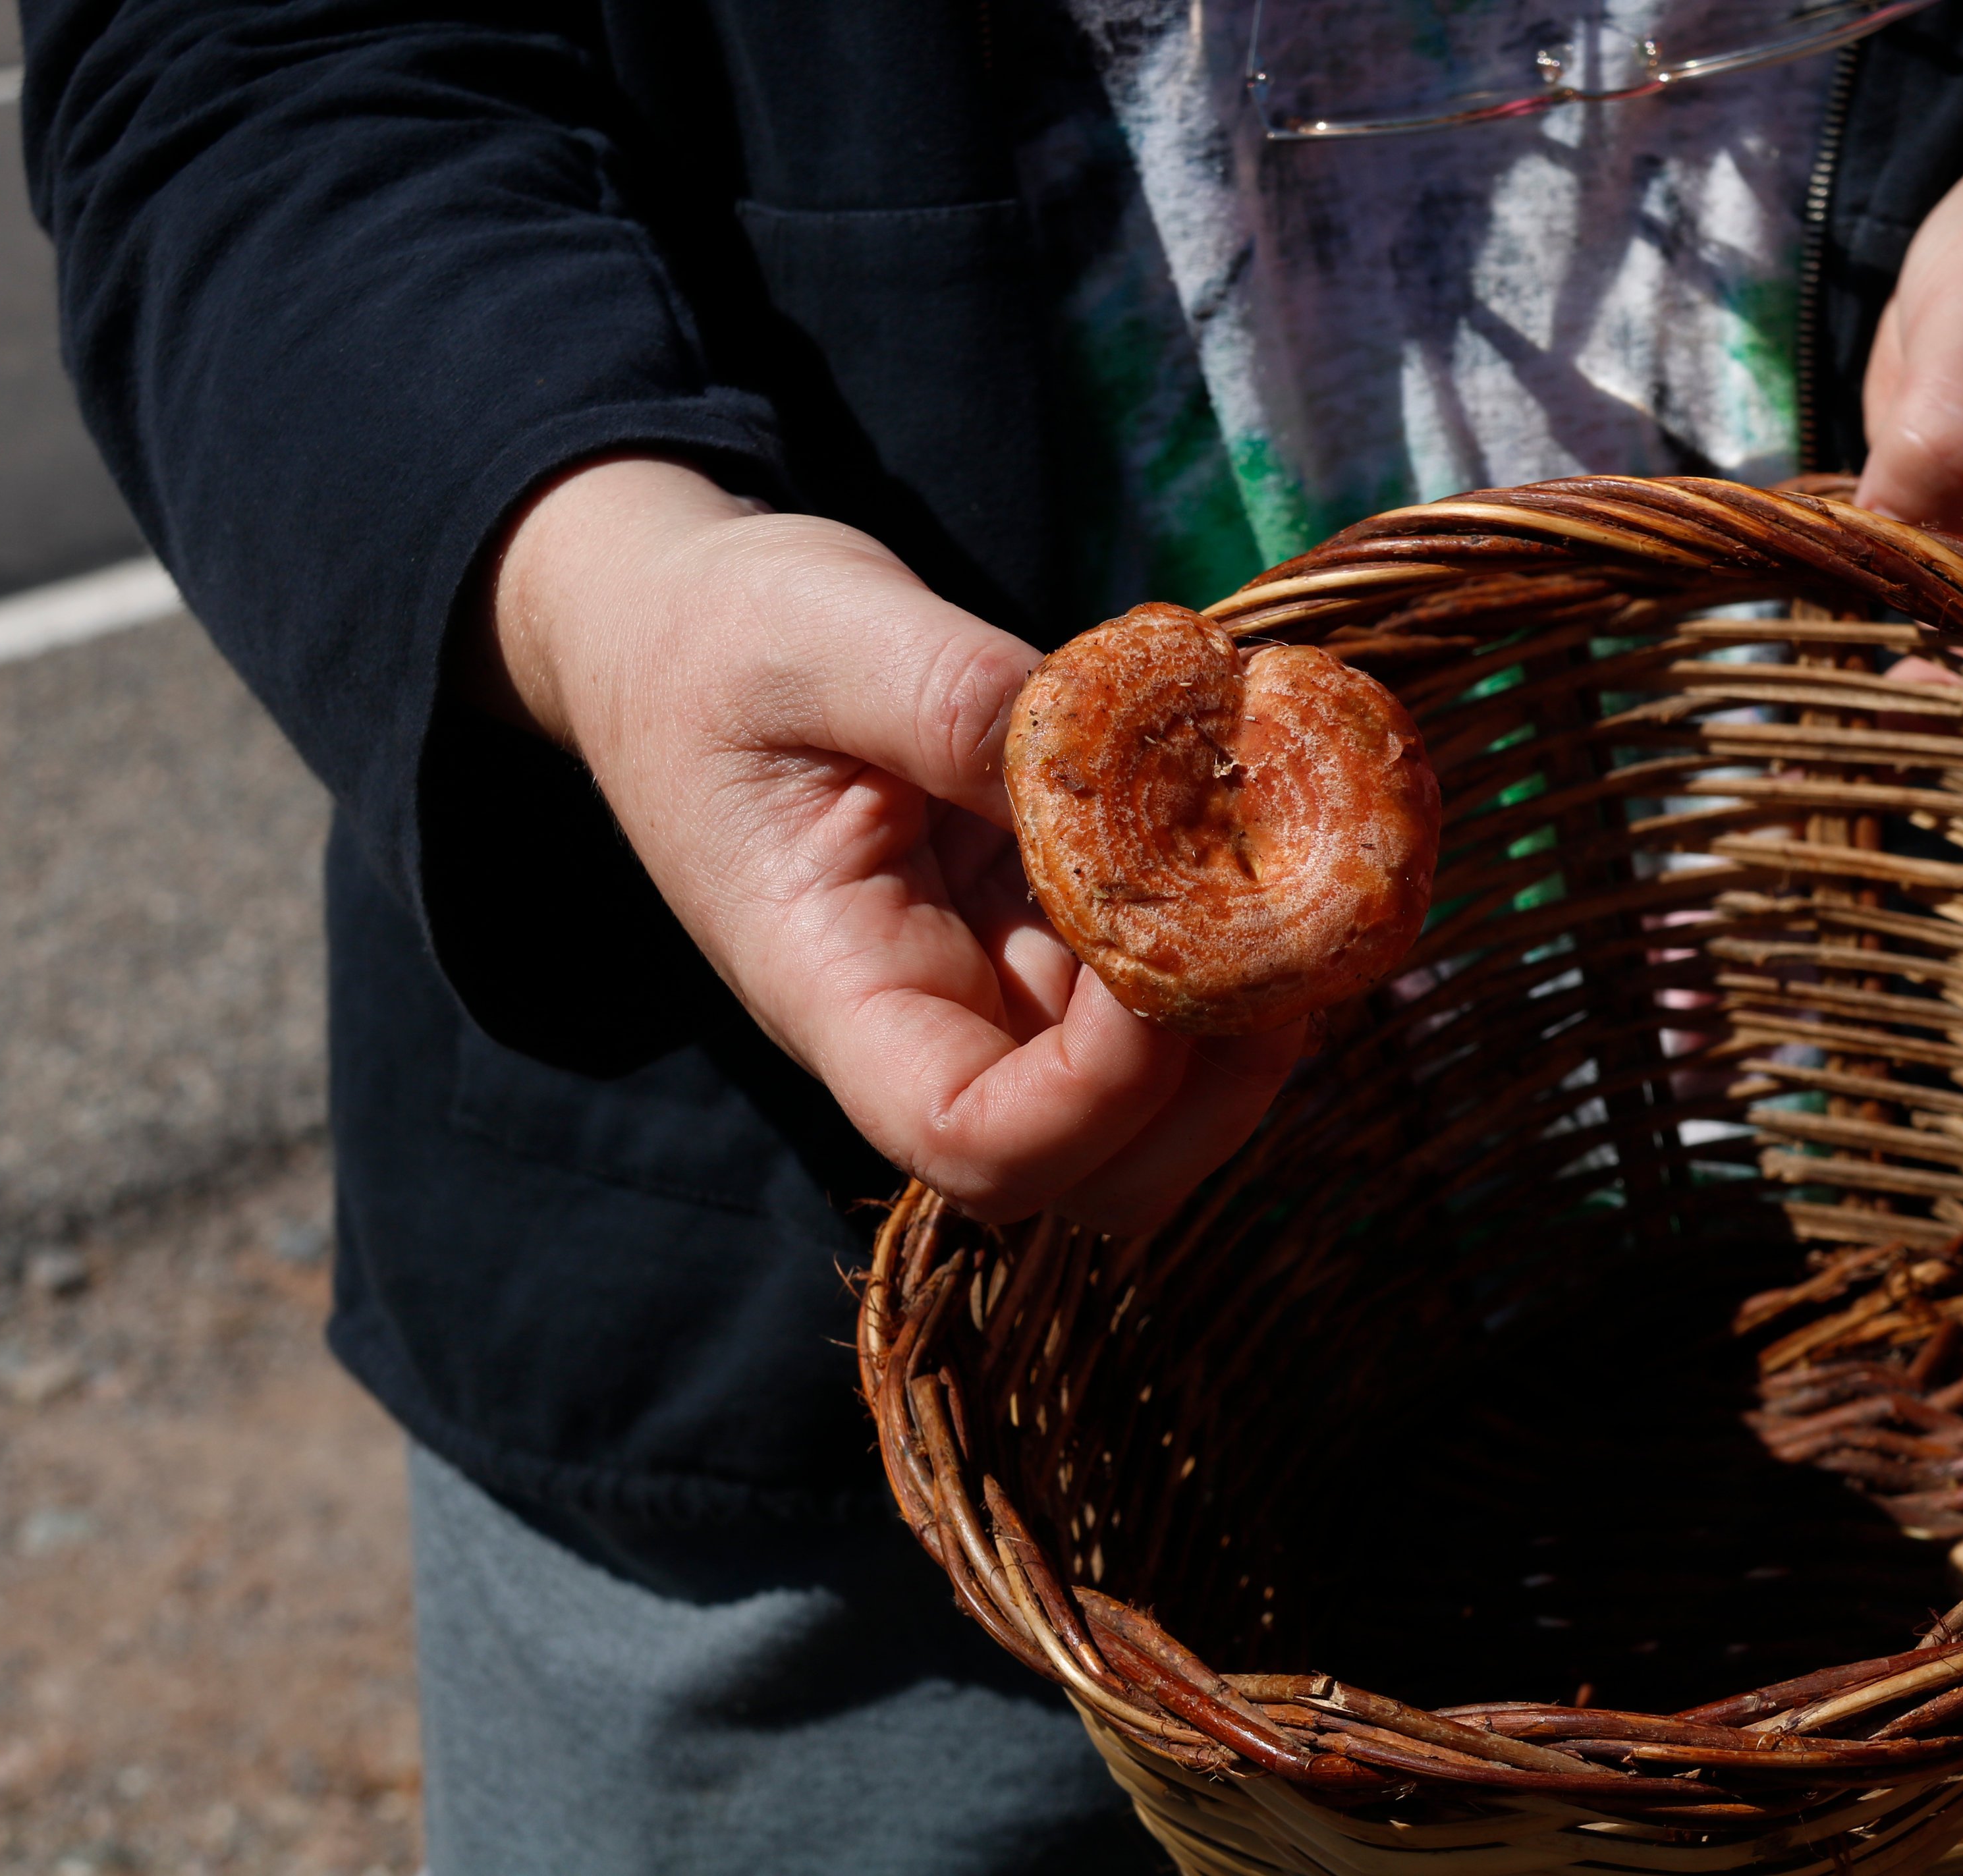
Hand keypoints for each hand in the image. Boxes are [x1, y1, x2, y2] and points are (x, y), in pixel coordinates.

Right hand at [476, 456, 1304, 1232]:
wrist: (676, 627)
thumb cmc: (717, 635)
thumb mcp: (817, 631)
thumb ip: (956, 699)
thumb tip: (1122, 761)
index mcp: (832, 985)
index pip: (971, 1141)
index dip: (1101, 1090)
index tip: (1159, 945)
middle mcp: (921, 1023)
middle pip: (1090, 1175)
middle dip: (1208, 1090)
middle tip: (1272, 929)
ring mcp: (991, 989)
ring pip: (1149, 1111)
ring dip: (1240, 1028)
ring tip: (1285, 875)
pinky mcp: (1042, 938)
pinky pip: (1159, 1000)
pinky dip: (1233, 947)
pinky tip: (1258, 829)